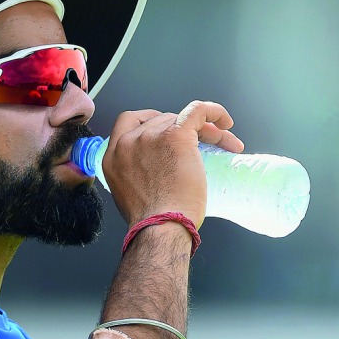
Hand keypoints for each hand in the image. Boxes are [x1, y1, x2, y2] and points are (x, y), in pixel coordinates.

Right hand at [101, 101, 243, 226]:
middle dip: (184, 129)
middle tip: (204, 144)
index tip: (167, 128)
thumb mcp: (130, 195)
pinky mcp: (175, 136)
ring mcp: (150, 136)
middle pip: (161, 120)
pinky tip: (225, 121)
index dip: (151, 122)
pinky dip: (213, 112)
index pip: (128, 122)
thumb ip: (136, 176)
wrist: (160, 228)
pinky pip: (197, 110)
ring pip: (182, 119)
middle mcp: (128, 142)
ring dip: (204, 129)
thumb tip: (157, 171)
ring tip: (223, 143)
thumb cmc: (153, 222)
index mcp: (113, 157)